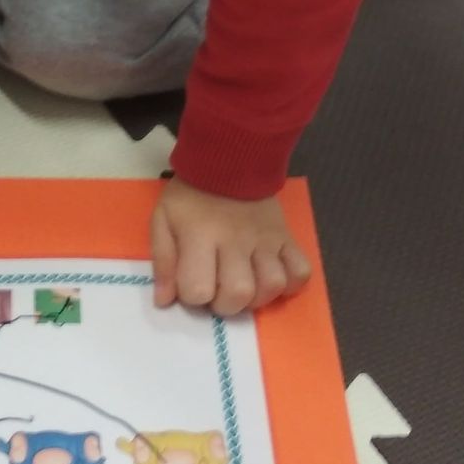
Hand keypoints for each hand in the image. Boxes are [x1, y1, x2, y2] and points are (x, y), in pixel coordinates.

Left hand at [151, 178, 311, 317]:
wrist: (229, 159)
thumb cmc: (191, 195)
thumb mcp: (163, 220)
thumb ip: (163, 261)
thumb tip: (164, 301)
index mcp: (201, 236)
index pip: (198, 289)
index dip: (192, 295)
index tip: (192, 282)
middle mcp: (236, 241)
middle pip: (239, 293)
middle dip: (226, 304)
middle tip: (219, 290)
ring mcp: (266, 239)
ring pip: (273, 285)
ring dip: (258, 296)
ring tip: (246, 286)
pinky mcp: (286, 237)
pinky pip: (300, 270)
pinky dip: (291, 283)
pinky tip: (272, 277)